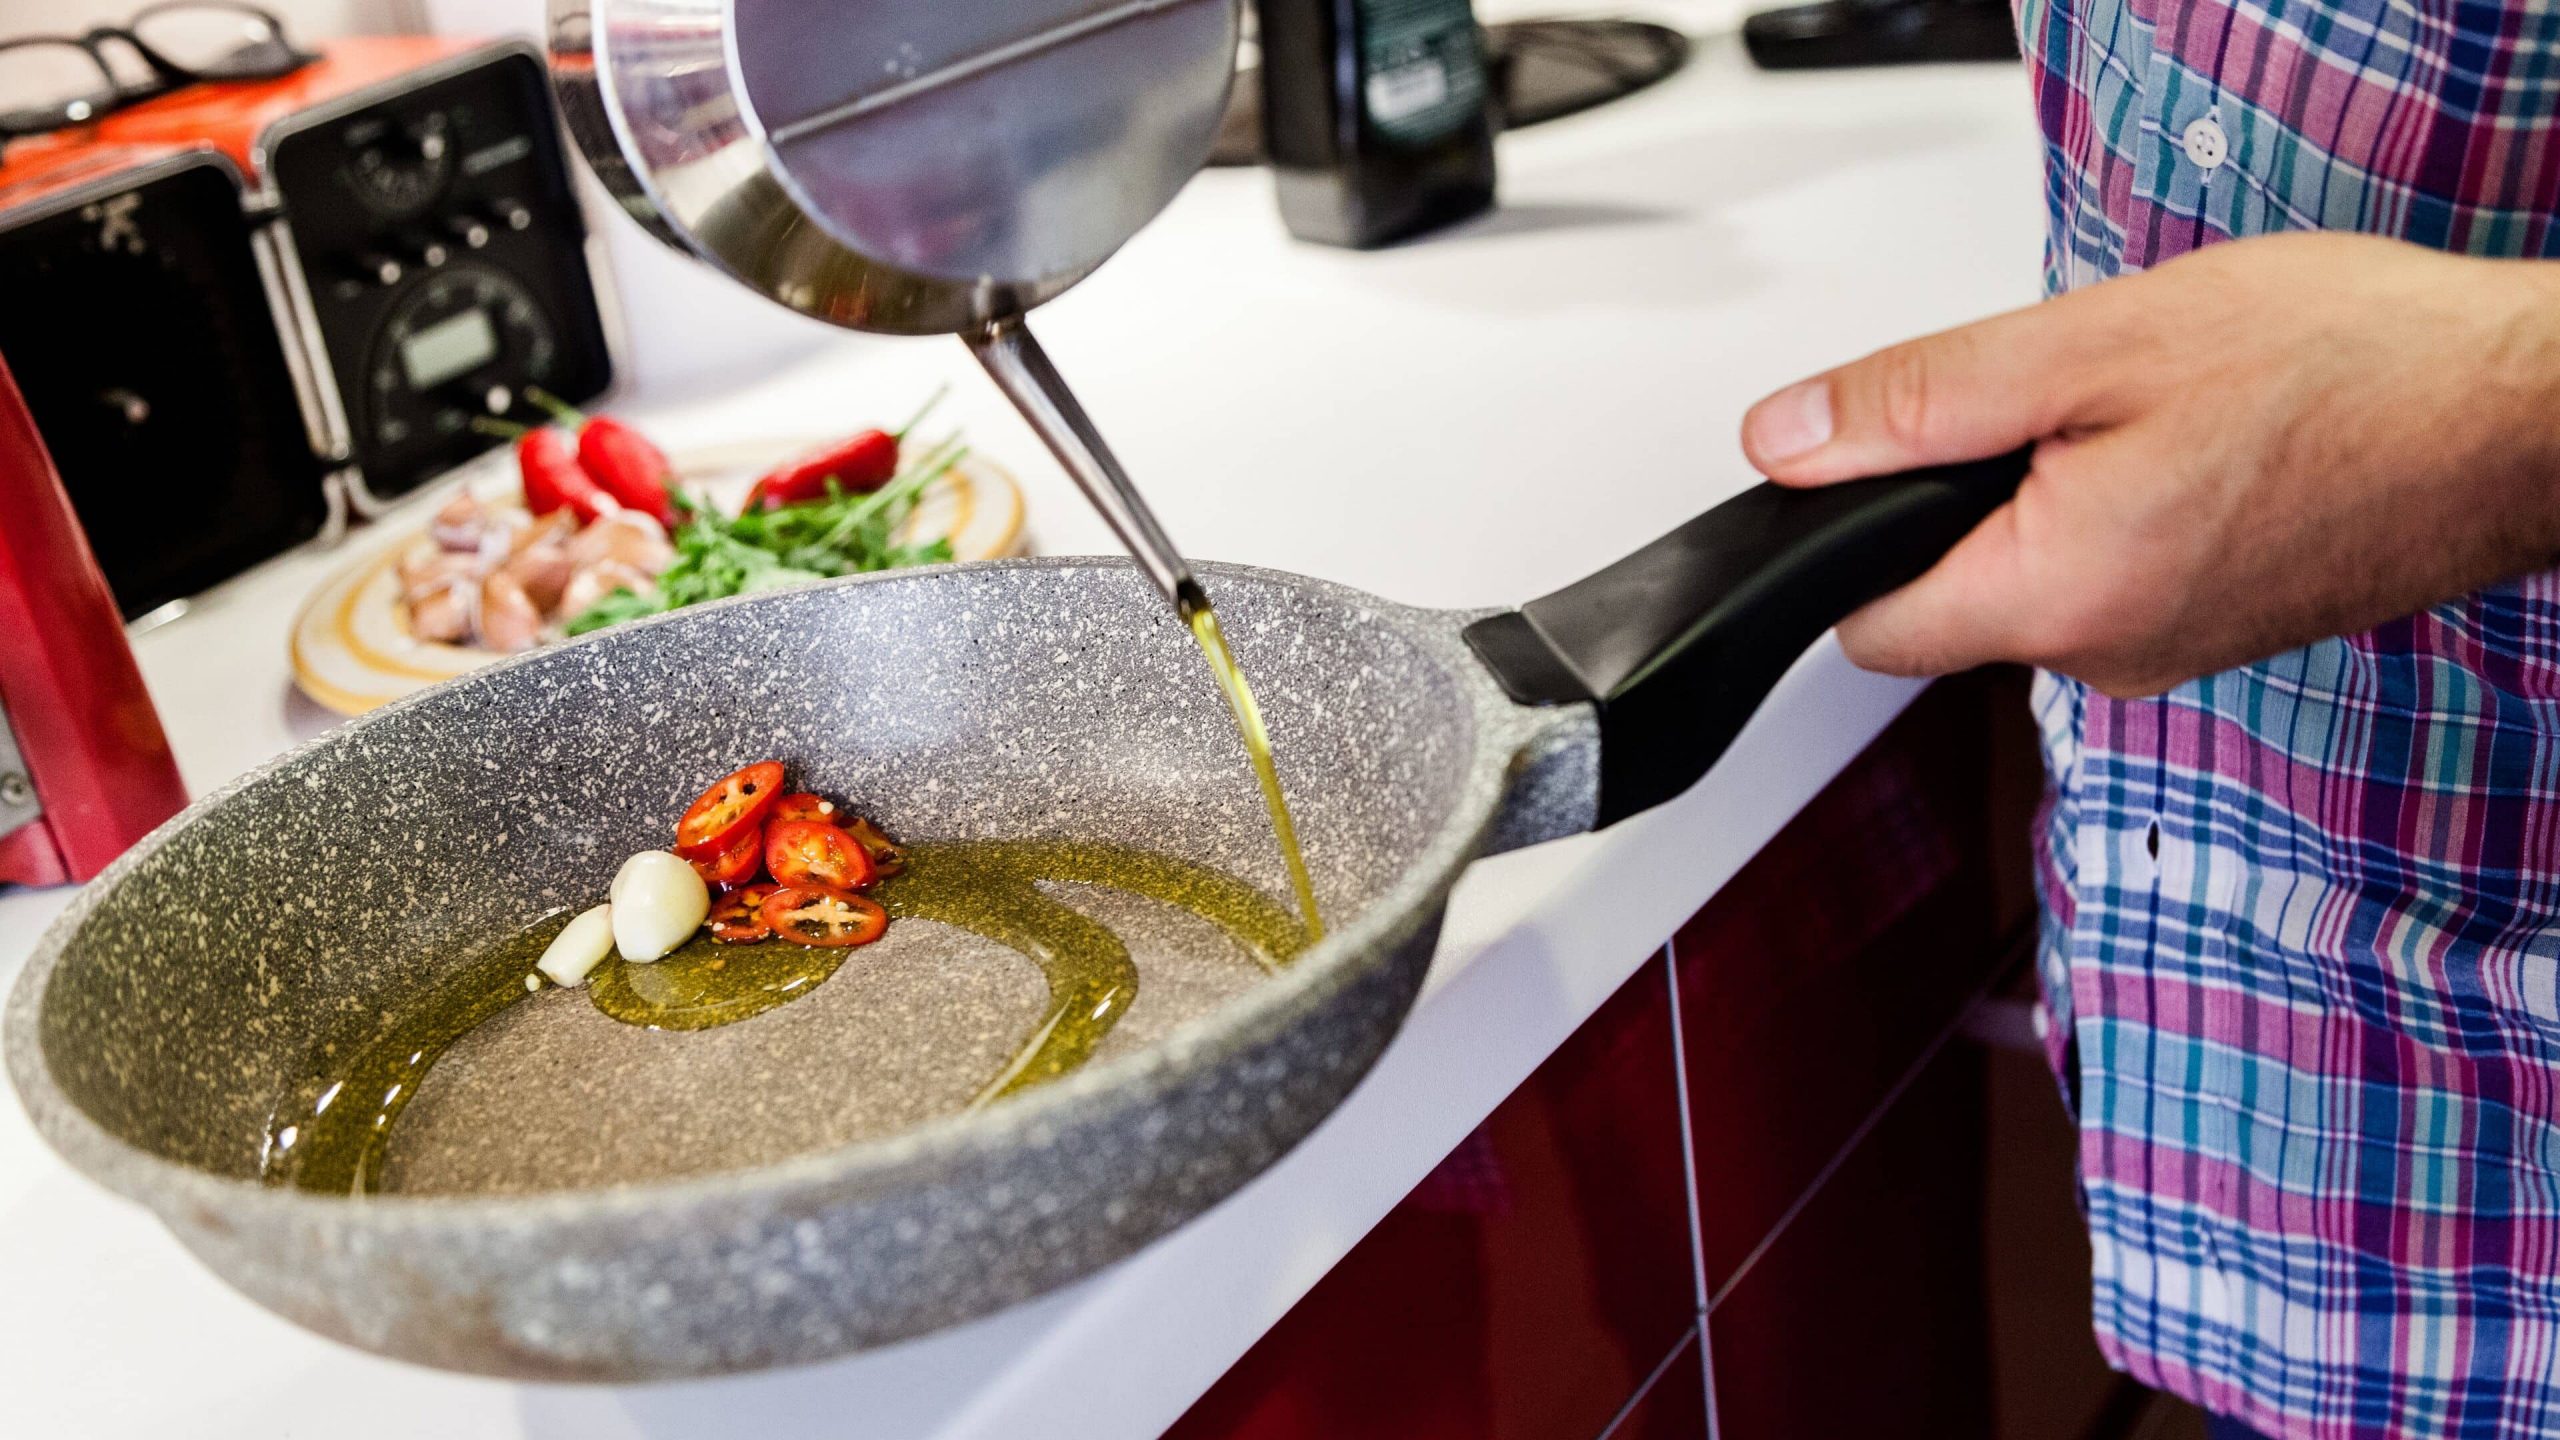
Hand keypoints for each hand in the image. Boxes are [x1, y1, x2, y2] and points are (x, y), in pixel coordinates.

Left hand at [1740, 232, 2559, 695]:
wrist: (2525, 412)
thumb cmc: (2350, 369)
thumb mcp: (2091, 344)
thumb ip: (1915, 402)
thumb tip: (1785, 441)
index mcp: (2058, 599)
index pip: (1864, 626)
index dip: (1848, 536)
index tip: (1883, 461)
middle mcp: (2108, 658)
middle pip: (1945, 602)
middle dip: (1960, 502)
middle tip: (2059, 403)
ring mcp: (2168, 654)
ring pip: (2032, 584)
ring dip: (2048, 499)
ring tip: (2148, 413)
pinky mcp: (2216, 631)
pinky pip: (2112, 579)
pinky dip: (2119, 511)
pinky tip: (2193, 444)